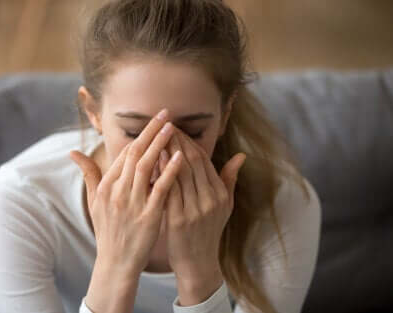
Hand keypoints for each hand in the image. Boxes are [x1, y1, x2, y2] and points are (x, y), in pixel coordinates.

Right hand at [69, 109, 182, 276]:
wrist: (116, 262)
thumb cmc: (108, 230)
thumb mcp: (94, 202)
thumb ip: (88, 175)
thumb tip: (72, 152)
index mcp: (106, 186)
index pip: (124, 153)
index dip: (140, 135)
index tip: (153, 121)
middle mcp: (117, 191)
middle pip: (135, 154)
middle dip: (151, 131)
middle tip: (166, 114)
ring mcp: (132, 203)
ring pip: (146, 166)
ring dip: (160, 145)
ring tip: (173, 128)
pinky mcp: (148, 216)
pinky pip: (160, 189)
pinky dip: (170, 171)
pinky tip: (180, 157)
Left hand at [160, 128, 245, 282]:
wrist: (198, 263)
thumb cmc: (208, 231)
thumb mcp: (225, 206)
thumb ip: (229, 179)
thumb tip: (241, 155)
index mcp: (220, 194)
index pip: (203, 160)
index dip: (188, 141)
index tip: (175, 128)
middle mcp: (210, 200)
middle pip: (191, 162)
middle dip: (176, 141)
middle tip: (162, 125)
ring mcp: (195, 210)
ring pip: (180, 173)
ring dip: (167, 152)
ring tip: (155, 137)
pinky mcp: (178, 220)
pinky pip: (169, 191)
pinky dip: (161, 174)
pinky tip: (151, 162)